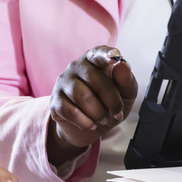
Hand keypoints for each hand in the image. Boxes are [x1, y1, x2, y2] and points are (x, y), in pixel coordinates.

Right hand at [47, 46, 138, 165]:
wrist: (90, 128)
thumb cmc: (109, 105)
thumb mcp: (125, 95)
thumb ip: (127, 81)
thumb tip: (122, 66)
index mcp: (96, 60)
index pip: (99, 52)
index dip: (106, 54)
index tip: (114, 56)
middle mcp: (77, 66)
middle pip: (95, 80)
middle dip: (111, 100)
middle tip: (117, 113)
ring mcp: (63, 82)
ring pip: (82, 96)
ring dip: (98, 112)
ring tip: (103, 118)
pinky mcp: (55, 101)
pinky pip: (71, 112)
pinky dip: (86, 122)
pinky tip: (91, 123)